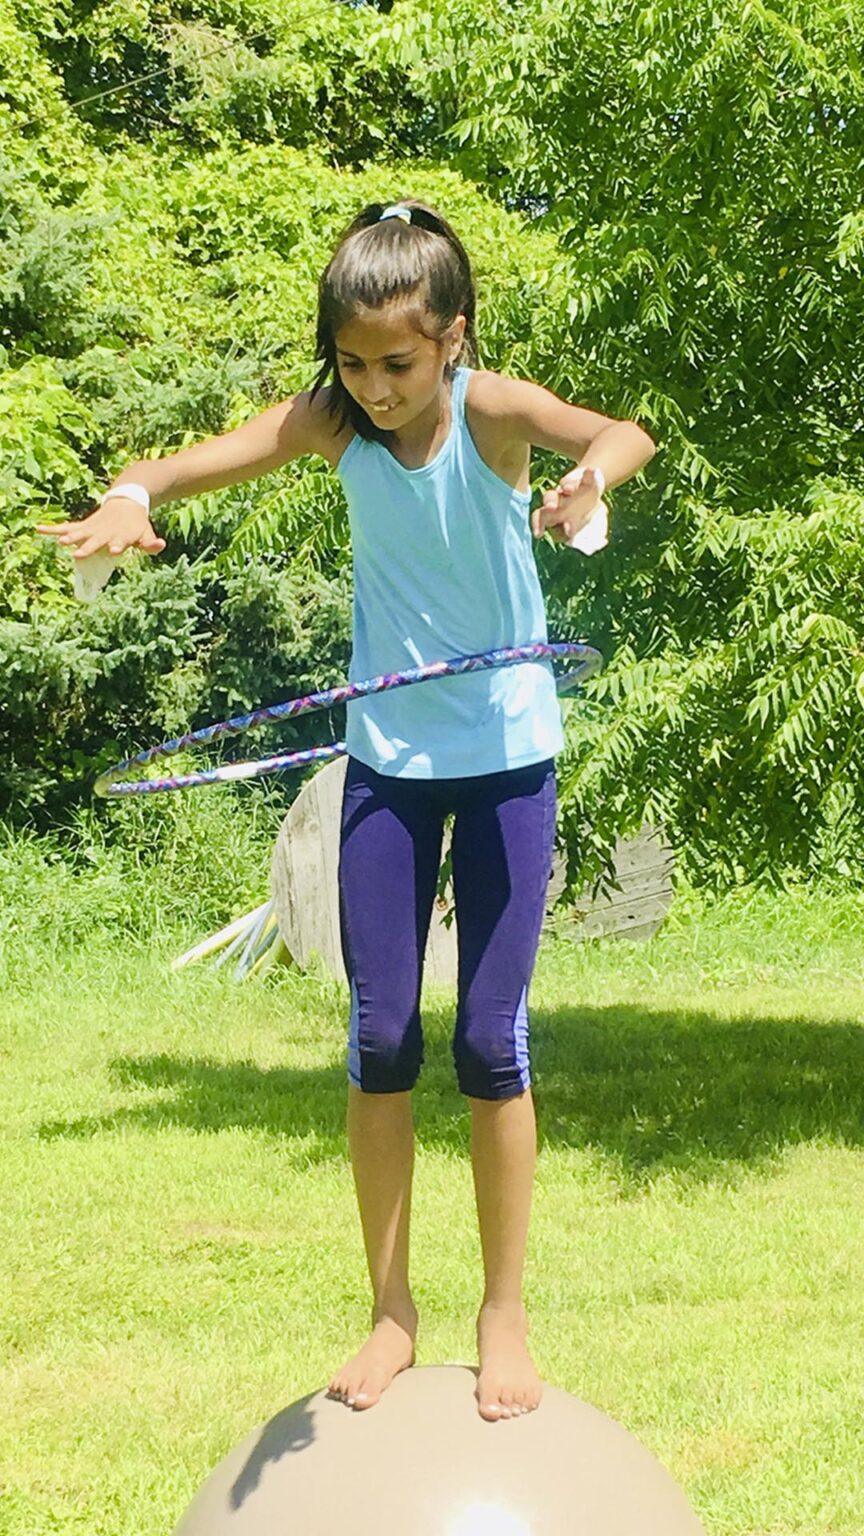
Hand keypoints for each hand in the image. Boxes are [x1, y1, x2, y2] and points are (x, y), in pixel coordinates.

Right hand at [36, 499, 165, 558]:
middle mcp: (105, 530)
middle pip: (96, 539)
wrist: (126, 501)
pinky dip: (53, 528)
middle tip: (79, 553)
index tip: (114, 550)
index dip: (117, 545)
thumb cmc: (136, 523)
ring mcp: (93, 527)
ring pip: (79, 532)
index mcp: (122, 533)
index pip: (120, 540)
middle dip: (88, 546)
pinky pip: (67, 527)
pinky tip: (38, 529)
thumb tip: (161, 545)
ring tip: (60, 542)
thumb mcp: (147, 532)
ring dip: (70, 537)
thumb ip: (152, 542)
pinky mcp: (84, 526)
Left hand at [532, 466, 604, 542]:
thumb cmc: (574, 517)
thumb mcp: (572, 526)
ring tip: (569, 489)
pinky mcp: (583, 480)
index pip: (540, 516)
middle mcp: (558, 498)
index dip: (538, 524)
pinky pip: (586, 476)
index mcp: (551, 513)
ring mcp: (570, 488)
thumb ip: (570, 529)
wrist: (587, 498)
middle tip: (551, 508)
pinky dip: (589, 473)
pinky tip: (591, 469)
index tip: (539, 534)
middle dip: (550, 502)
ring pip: (565, 485)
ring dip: (567, 486)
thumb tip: (569, 534)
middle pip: (550, 498)